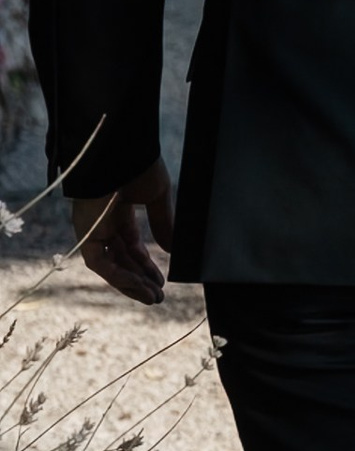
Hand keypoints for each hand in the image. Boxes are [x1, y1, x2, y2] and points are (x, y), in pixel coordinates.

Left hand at [71, 159, 173, 304]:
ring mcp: (92, 229)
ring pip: (110, 265)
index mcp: (118, 210)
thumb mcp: (157, 197)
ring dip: (130, 284)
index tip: (162, 279)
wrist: (119, 152)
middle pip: (120, 259)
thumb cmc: (137, 165)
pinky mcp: (85, 234)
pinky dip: (119, 277)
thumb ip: (163, 224)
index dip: (146, 264)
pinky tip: (140, 287)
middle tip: (158, 296)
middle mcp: (102, 222)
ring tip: (153, 298)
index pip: (130, 245)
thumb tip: (172, 249)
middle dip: (140, 279)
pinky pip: (100, 263)